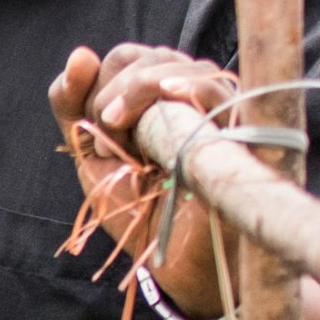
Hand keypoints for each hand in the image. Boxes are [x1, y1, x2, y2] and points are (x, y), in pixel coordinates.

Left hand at [47, 44, 319, 319]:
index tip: (97, 132)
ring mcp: (224, 110)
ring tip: (126, 134)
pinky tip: (170, 93)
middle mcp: (195, 94)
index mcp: (158, 96)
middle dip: (117, 92)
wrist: (180, 265)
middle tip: (113, 138)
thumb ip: (74, 108)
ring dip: (143, 91)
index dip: (100, 85)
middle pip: (150, 57)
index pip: (126, 58)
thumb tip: (79, 53)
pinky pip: (220, 92)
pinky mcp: (245, 131)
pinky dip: (190, 88)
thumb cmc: (140, 210)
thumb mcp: (93, 158)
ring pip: (183, 70)